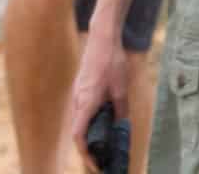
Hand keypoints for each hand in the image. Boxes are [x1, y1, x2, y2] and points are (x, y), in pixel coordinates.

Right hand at [69, 30, 128, 171]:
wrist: (102, 38)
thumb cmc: (112, 62)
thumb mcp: (121, 89)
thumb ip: (120, 110)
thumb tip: (122, 127)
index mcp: (86, 103)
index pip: (79, 135)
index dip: (85, 153)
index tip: (96, 164)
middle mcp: (78, 100)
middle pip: (78, 131)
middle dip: (88, 148)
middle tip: (102, 160)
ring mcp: (77, 93)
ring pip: (79, 121)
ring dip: (88, 135)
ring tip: (103, 144)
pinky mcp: (80, 87)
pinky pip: (81, 110)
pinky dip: (88, 122)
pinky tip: (101, 122)